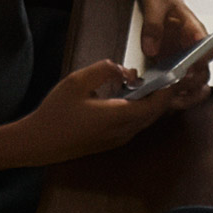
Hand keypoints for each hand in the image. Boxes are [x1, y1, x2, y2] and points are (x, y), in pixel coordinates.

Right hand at [18, 58, 171, 162]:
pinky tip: (129, 96)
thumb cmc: (56, 112)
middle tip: (163, 75)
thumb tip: (124, 70)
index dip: (167, 90)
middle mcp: (123, 131)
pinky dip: (139, 110)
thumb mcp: (76, 82)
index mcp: (118, 116)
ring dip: (150, 103)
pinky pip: (134, 125)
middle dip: (162, 95)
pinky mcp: (112, 142)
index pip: (155, 105)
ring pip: (145, 120)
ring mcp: (118, 139)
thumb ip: (103, 70)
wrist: (39, 143)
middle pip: (154, 114)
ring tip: (147, 82)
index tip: (173, 74)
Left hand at [136, 0, 212, 108]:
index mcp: (195, 31)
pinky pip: (182, 87)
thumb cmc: (162, 1)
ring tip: (173, 101)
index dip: (202, 59)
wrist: (160, 3)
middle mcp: (194, 49)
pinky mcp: (175, 68)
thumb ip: (153, 24)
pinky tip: (166, 101)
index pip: (208, 48)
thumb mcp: (155, 3)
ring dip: (188, 94)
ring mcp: (186, 61)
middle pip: (204, 72)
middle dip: (193, 82)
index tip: (191, 64)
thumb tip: (151, 47)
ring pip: (197, 84)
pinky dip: (178, 96)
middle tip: (177, 85)